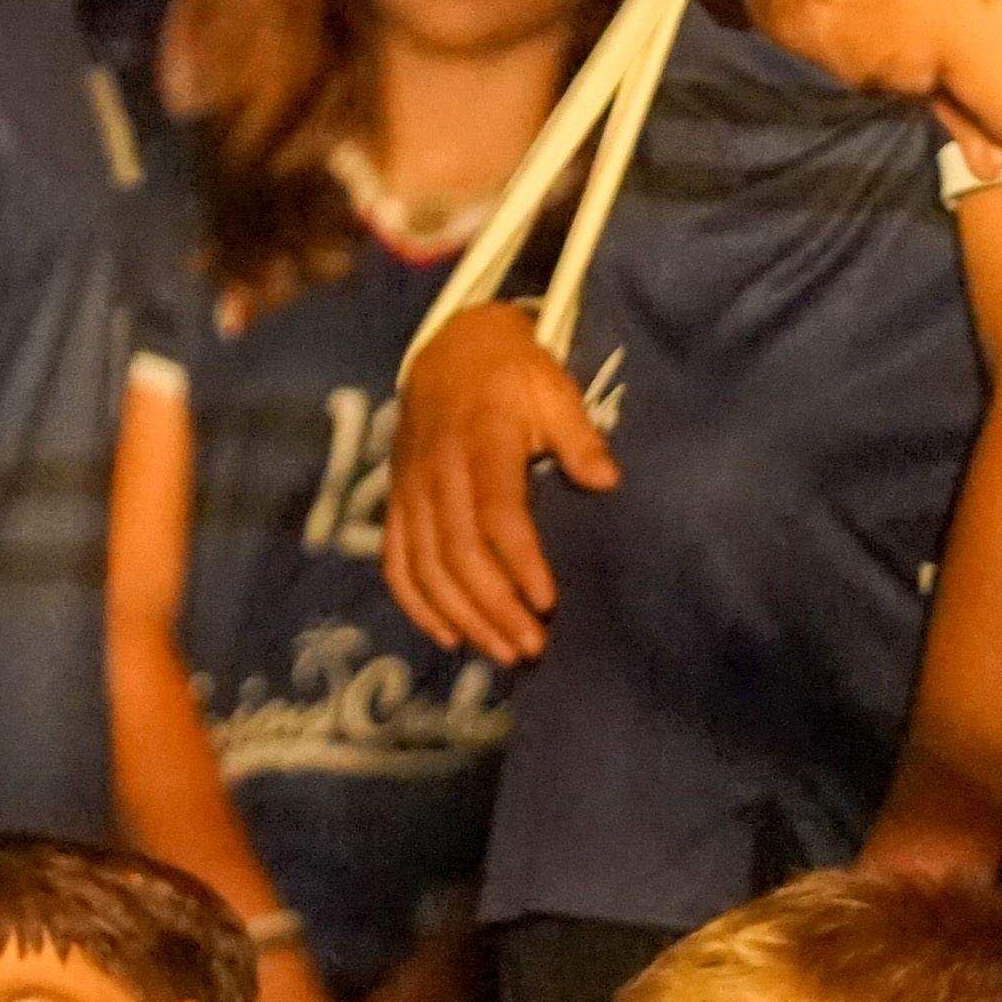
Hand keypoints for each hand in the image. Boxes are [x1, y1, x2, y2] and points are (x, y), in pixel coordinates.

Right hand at [380, 298, 613, 668]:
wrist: (450, 348)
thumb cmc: (514, 374)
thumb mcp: (553, 388)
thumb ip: (578, 435)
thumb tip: (606, 480)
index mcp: (480, 439)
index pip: (495, 513)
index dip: (519, 561)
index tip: (547, 601)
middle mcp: (437, 471)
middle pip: (459, 553)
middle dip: (494, 607)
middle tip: (532, 646)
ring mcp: (410, 491)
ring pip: (426, 568)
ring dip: (462, 617)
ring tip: (502, 652)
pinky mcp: (396, 504)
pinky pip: (395, 564)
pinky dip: (417, 606)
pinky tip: (449, 637)